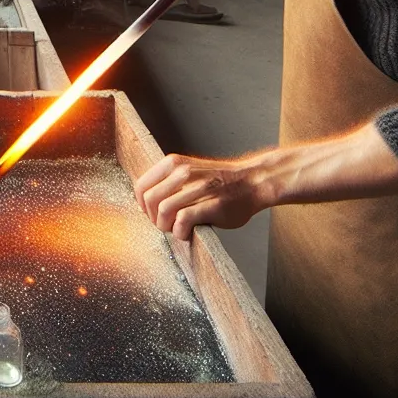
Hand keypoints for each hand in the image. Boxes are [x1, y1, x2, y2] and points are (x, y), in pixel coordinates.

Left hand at [133, 126, 397, 240]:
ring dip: (166, 228)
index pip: (141, 188)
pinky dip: (180, 232)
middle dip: (154, 220)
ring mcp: (198, 187)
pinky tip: (188, 234)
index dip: (142, 208)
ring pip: (163, 212)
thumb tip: (145, 203)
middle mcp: (183, 172)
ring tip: (178, 231)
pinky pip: (183, 220)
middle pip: (149, 202)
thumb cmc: (221, 183)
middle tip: (168, 227)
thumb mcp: (188, 173)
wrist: (256, 182)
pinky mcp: (212, 204)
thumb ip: (168, 183)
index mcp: (174, 164)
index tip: (154, 217)